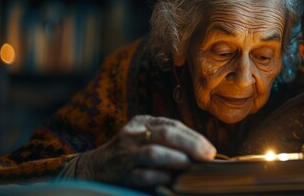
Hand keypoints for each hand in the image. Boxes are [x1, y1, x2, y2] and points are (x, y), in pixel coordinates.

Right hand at [75, 115, 215, 186]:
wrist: (92, 168)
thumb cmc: (129, 154)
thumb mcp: (145, 138)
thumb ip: (169, 140)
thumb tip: (204, 150)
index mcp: (143, 122)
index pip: (173, 125)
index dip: (194, 137)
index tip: (210, 150)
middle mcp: (134, 134)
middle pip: (166, 134)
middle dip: (191, 145)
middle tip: (207, 156)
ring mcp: (126, 154)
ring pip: (154, 153)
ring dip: (176, 160)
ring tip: (190, 166)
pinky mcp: (121, 174)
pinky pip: (143, 175)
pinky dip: (159, 178)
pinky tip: (171, 181)